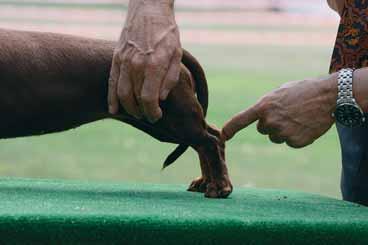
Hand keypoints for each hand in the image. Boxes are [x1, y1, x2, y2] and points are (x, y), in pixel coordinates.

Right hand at [108, 0, 181, 121]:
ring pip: (122, 93)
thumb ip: (170, 78)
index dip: (153, 112)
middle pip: (135, 98)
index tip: (157, 116)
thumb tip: (161, 99)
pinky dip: (112, 98)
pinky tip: (114, 110)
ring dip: (129, 108)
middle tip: (149, 117)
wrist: (148, 10)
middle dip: (142, 112)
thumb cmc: (166, 33)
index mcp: (154, 64)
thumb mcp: (176, 54)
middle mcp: (136, 64)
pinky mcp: (116, 58)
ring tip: (137, 114)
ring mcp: (123, 61)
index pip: (149, 98)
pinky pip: (111, 82)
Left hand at [222, 74, 337, 147]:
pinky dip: (297, 137)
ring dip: (284, 130)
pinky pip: (290, 142)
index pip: (241, 119)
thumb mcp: (279, 93)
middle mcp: (269, 121)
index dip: (230, 129)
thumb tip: (259, 118)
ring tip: (298, 117)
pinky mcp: (295, 142)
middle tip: (288, 113)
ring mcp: (282, 132)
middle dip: (272, 123)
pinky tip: (306, 125)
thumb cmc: (303, 90)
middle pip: (263, 129)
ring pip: (276, 137)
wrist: (328, 96)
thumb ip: (266, 106)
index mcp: (263, 106)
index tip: (223, 136)